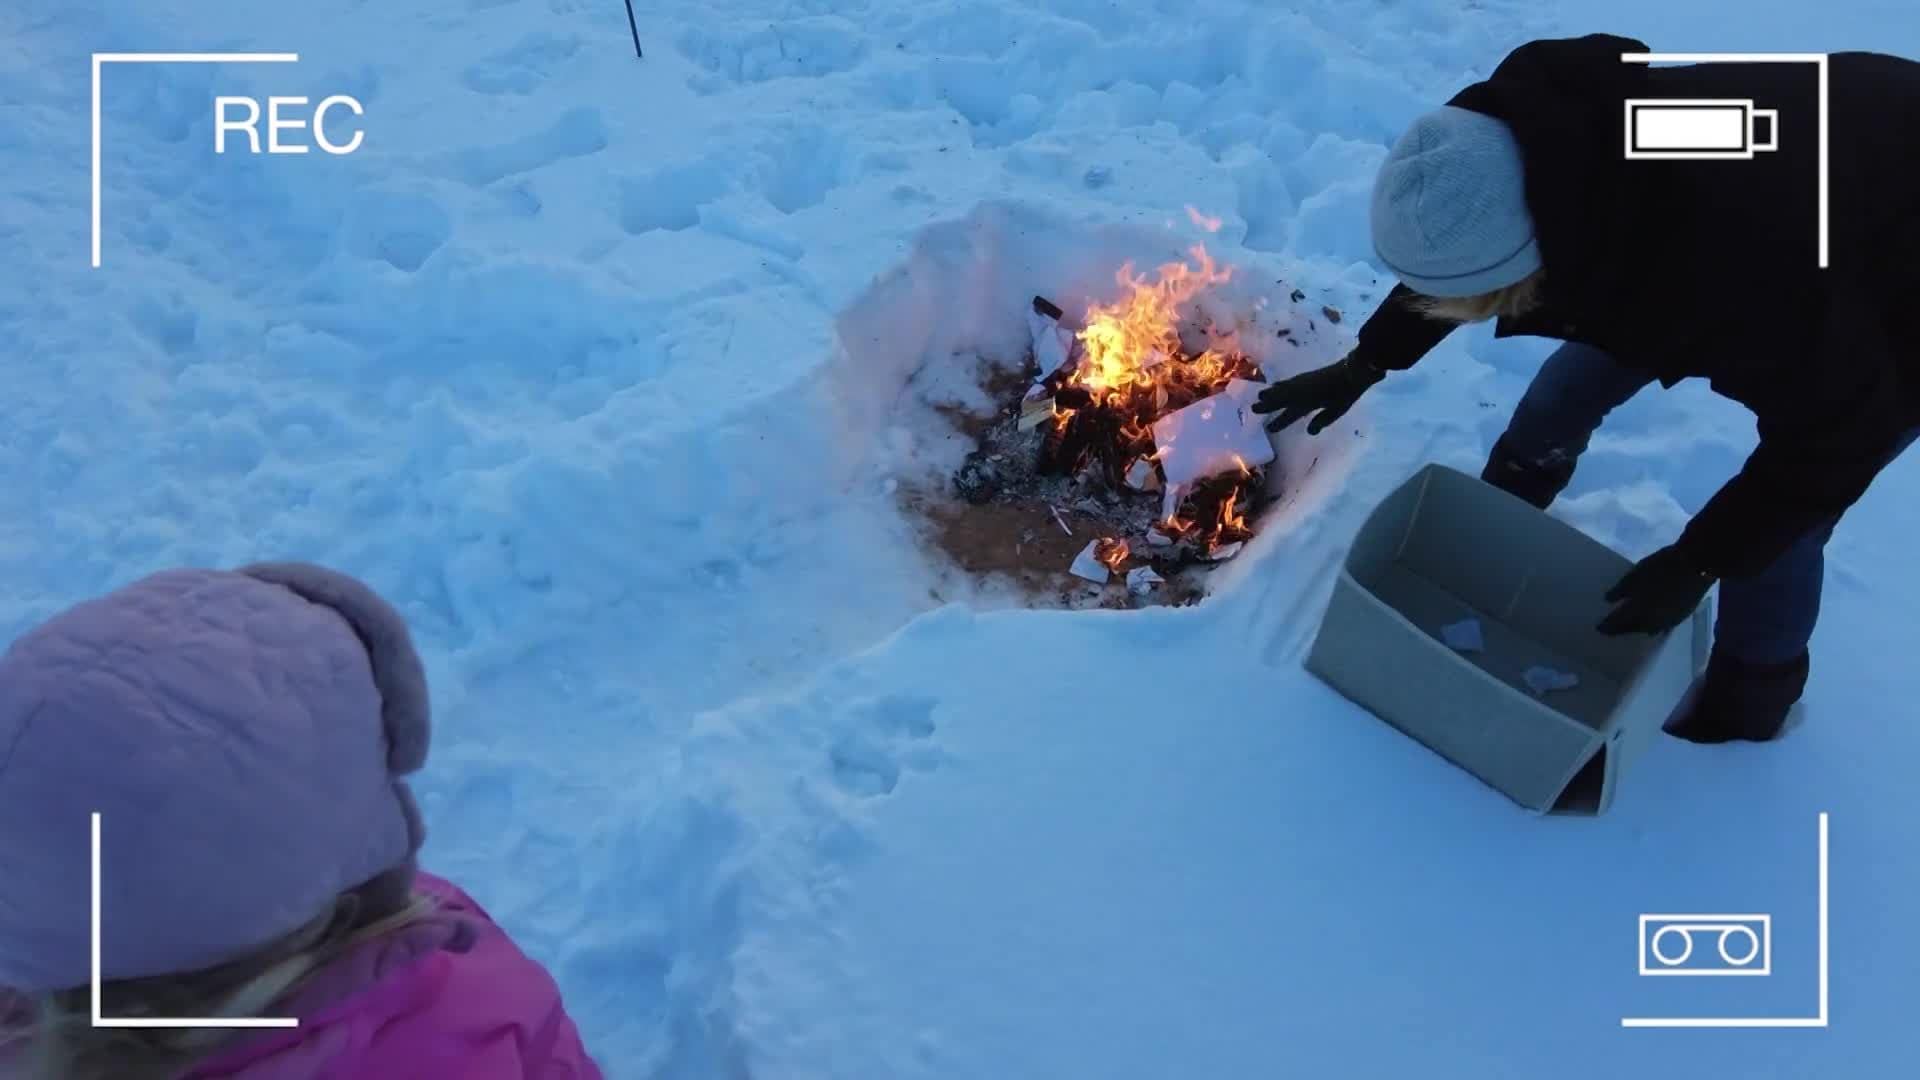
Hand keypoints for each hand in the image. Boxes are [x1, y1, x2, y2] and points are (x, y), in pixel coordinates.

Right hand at [1251, 353, 1385, 434]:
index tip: (1270, 428)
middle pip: (1280, 399)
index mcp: (1307, 402)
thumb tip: (1310, 431)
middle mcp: (1300, 392)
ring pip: (1282, 389)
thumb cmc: (1346, 393)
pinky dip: (1280, 385)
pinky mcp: (1306, 376)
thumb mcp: (1336, 411)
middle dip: (1268, 404)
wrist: (1352, 370)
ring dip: (1271, 393)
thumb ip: (1322, 421)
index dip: (1280, 422)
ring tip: (1260, 395)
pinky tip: (1277, 385)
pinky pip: (1288, 382)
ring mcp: (1302, 382)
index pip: (1289, 415)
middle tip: (1254, 409)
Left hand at [1596, 544, 1714, 635]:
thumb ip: (1621, 589)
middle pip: (1632, 629)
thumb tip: (1608, 600)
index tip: (1598, 628)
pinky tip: (1649, 623)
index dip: (1606, 626)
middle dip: (1621, 630)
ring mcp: (1668, 621)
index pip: (1617, 623)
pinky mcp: (1681, 618)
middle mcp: (1652, 621)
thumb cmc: (1662, 566)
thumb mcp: (1636, 574)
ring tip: (1630, 625)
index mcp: (1638, 610)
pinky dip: (1652, 626)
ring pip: (1648, 630)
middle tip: (1612, 629)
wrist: (1696, 565)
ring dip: (1638, 629)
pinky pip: (1662, 627)